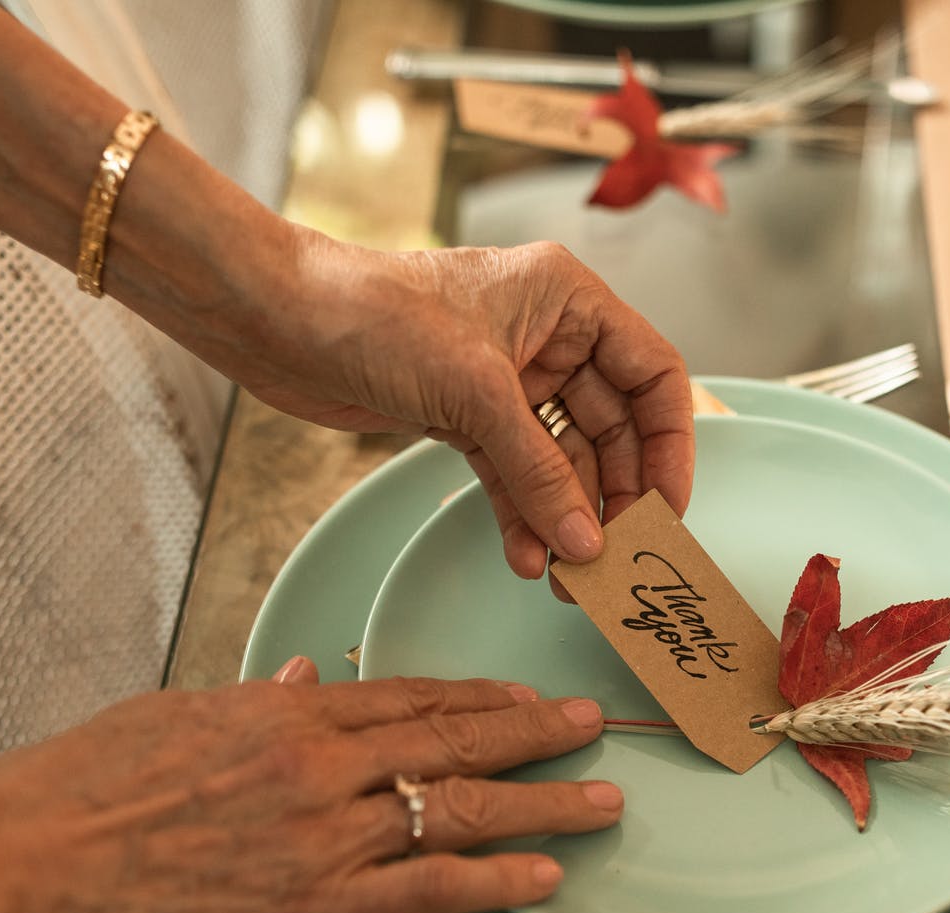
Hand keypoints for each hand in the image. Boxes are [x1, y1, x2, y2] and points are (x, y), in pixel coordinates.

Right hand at [0, 660, 621, 912]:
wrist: (16, 874)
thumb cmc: (69, 796)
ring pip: (461, 809)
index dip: (477, 698)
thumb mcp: (164, 717)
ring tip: (599, 798)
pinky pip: (431, 889)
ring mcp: (323, 836)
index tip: (521, 697)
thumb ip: (244, 699)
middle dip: (532, 733)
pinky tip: (547, 874)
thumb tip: (292, 674)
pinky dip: (498, 880)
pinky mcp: (315, 909)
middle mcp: (317, 763)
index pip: (406, 694)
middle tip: (591, 726)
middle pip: (453, 741)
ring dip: (542, 803)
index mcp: (278, 711)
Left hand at [248, 235, 694, 579]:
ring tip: (568, 575)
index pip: (653, 375)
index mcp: (568, 299)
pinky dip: (521, 516)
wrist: (278, 320)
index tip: (667, 510)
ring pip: (563, 460)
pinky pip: (514, 475)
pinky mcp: (465, 416)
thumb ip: (538, 471)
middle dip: (614, 496)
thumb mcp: (474, 392)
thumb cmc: (372, 311)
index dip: (671, 445)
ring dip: (565, 517)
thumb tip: (585, 540)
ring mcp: (506, 380)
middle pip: (614, 428)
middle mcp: (547, 336)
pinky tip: (526, 557)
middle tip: (614, 558)